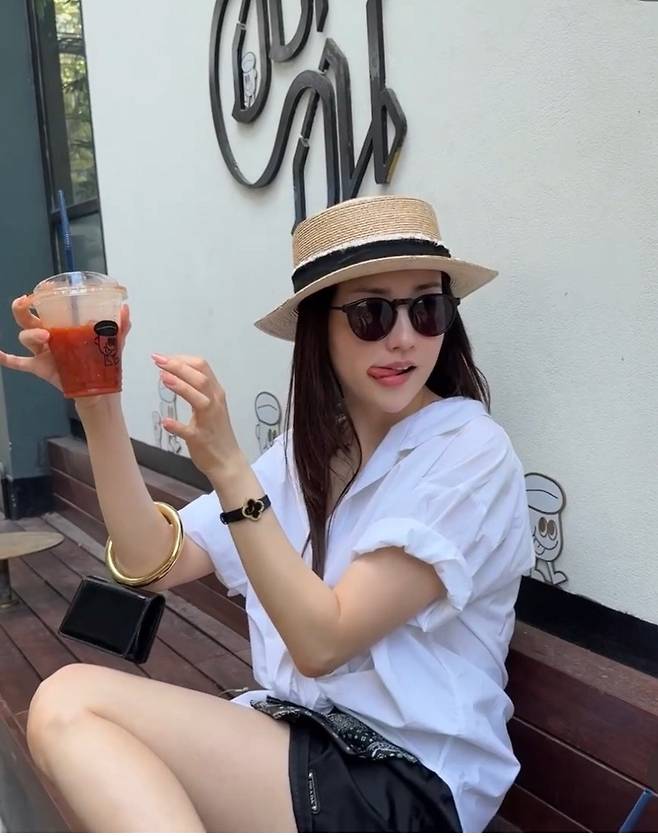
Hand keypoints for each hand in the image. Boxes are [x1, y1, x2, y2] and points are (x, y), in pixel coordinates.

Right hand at [0, 296, 130, 394]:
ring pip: (26, 337)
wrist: (99, 390)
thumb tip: (126, 309)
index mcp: (62, 326)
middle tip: (26, 301)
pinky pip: (19, 363)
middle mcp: (49, 336)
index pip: (47, 308)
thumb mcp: (113, 342)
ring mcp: (42, 352)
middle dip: (22, 309)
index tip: (43, 288)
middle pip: (27, 319)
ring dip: (30, 333)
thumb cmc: (101, 362)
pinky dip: (7, 359)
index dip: (41, 296)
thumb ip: (119, 326)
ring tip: (45, 335)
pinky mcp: (40, 368)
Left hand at [152, 353, 244, 479]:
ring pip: (199, 399)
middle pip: (200, 378)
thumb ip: (197, 389)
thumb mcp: (211, 404)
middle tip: (157, 360)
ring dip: (181, 387)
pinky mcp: (201, 439)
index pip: (202, 367)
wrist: (227, 460)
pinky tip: (165, 421)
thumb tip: (175, 372)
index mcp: (215, 393)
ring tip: (162, 378)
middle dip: (178, 366)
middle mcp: (215, 403)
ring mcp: (209, 421)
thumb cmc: (215, 431)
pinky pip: (189, 431)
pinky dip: (177, 426)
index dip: (181, 359)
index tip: (163, 357)